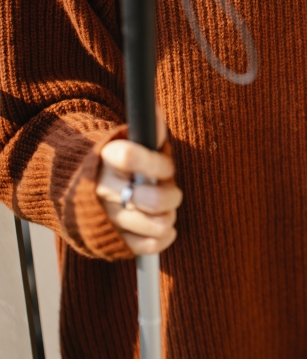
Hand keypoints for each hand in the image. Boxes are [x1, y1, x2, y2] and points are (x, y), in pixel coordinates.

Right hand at [95, 104, 181, 254]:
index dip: (156, 163)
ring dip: (169, 217)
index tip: (166, 167)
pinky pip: (148, 245)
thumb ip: (148, 130)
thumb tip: (156, 113)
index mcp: (106, 158)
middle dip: (171, 196)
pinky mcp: (113, 241)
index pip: (129, 156)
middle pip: (151, 199)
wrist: (84, 189)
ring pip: (155, 223)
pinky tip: (163, 228)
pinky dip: (164, 237)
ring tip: (164, 210)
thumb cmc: (121, 163)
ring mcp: (107, 217)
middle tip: (171, 192)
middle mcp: (103, 189)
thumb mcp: (132, 140)